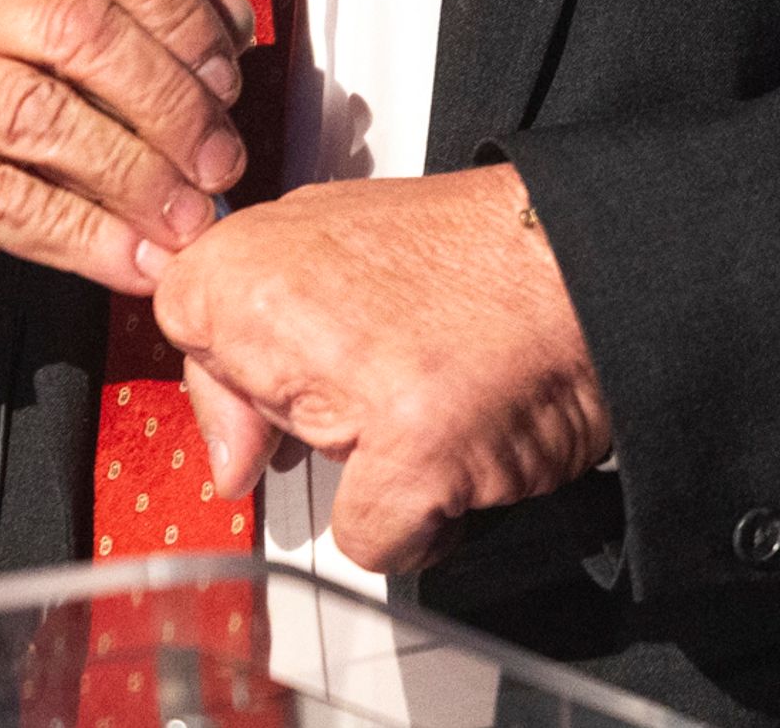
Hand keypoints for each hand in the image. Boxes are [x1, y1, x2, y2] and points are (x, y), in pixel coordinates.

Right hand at [0, 0, 252, 344]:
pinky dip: (84, 236)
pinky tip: (130, 260)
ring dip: (136, 176)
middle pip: (80, 24)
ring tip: (187, 220)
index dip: (181, 8)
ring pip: (43, 113)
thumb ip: (124, 19)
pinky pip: (4, 201)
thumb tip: (229, 22)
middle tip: (219, 160)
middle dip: (170, 100)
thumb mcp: (21, 42)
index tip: (225, 75)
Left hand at [148, 165, 612, 572]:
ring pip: (314, 478)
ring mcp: (350, 392)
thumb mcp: (346, 241)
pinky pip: (372, 538)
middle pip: (247, 416)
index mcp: (259, 249)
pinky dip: (420, 520)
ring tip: (436, 391)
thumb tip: (228, 453)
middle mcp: (288, 311)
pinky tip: (461, 452)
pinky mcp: (412, 456)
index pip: (182, 323)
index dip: (234, 364)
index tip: (280, 368)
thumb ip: (264, 318)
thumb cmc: (486, 255)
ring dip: (369, 461)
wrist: (597, 262)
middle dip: (312, 413)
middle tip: (387, 364)